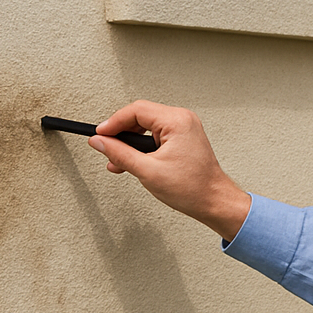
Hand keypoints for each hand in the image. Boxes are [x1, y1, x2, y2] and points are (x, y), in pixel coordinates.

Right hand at [88, 100, 251, 239]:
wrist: (213, 201)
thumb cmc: (192, 188)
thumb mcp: (147, 171)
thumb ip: (119, 154)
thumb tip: (100, 142)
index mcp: (177, 121)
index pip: (136, 110)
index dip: (113, 122)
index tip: (99, 134)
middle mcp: (183, 120)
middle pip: (140, 116)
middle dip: (120, 133)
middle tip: (105, 147)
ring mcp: (185, 128)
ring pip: (146, 126)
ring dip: (130, 142)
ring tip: (117, 160)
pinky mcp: (183, 138)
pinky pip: (156, 134)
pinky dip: (142, 146)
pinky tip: (131, 161)